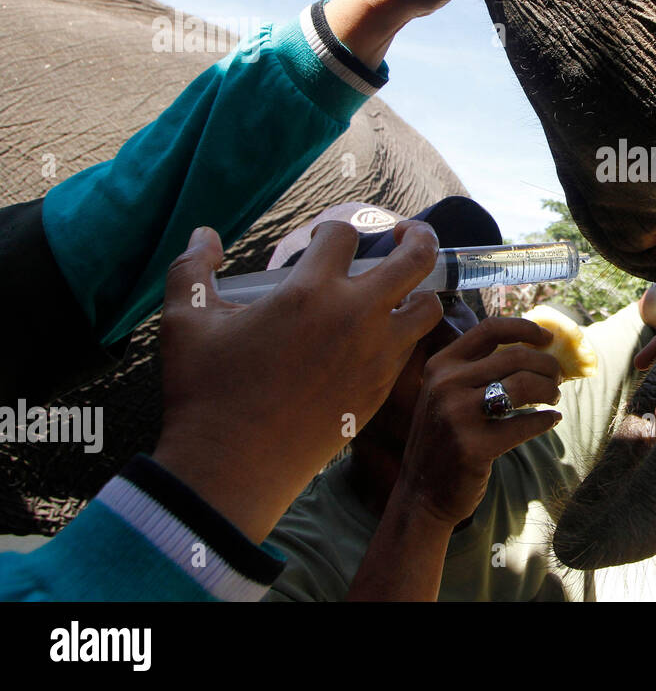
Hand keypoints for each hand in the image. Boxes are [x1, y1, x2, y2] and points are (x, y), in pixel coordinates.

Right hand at [152, 220, 443, 542]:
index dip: (333, 230)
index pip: (345, 235)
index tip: (324, 240)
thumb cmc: (204, 392)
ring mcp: (375, 354)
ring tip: (402, 288)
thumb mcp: (184, 322)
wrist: (231, 467)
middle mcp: (354, 317)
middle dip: (417, 236)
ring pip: (429, 307)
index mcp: (308, 292)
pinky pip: (412, 348)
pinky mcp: (381, 388)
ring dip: (419, 291)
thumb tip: (206, 234)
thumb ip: (191, 268)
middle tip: (405, 234)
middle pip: (415, 258)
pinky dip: (403, 334)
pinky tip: (383, 332)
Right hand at [394, 317, 563, 527]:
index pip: (490, 329)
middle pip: (515, 356)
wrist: (421, 494)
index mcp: (441, 365)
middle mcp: (445, 385)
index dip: (525, 328)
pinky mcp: (473, 447)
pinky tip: (551, 420)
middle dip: (546, 365)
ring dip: (549, 389)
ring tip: (553, 397)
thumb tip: (535, 347)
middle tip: (557, 379)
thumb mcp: (447, 394)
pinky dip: (546, 419)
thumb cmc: (445, 439)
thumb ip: (477, 370)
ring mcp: (457, 415)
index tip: (547, 339)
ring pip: (524, 385)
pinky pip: (525, 424)